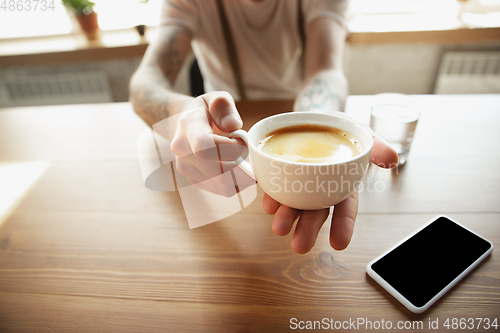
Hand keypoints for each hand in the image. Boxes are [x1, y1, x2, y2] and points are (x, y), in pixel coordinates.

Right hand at [170, 91, 250, 195]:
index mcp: (188, 126)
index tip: (242, 140)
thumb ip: (224, 105)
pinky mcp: (194, 181)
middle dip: (244, 165)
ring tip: (245, 159)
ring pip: (224, 185)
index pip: (206, 147)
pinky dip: (238, 182)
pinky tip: (239, 167)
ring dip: (243, 176)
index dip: (232, 148)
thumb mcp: (215, 97)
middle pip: (219, 171)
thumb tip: (233, 125)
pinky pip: (223, 190)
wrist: (183, 126)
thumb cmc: (204, 111)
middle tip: (250, 153)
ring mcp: (186, 169)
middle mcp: (182, 150)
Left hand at [263, 135, 398, 253]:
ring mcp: (300, 183)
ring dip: (287, 217)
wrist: (316, 117)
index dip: (343, 225)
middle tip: (299, 246)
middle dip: (308, 229)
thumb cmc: (341, 130)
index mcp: (343, 184)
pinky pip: (277, 187)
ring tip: (279, 228)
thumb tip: (393, 158)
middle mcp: (321, 188)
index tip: (339, 244)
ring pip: (295, 203)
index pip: (345, 208)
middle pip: (316, 211)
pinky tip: (269, 204)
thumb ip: (376, 147)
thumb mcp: (361, 135)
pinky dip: (272, 196)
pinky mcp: (281, 173)